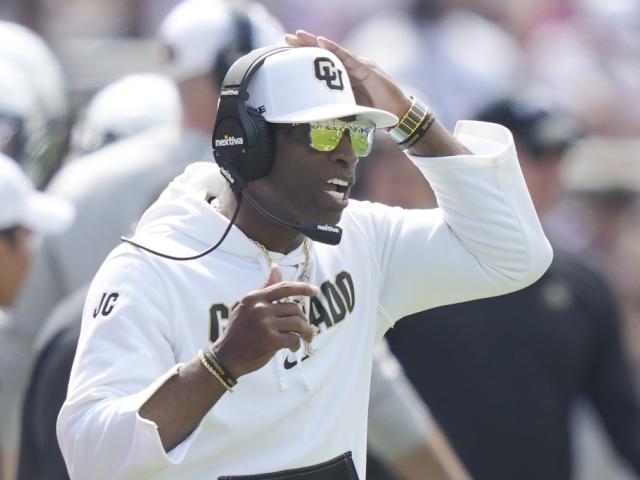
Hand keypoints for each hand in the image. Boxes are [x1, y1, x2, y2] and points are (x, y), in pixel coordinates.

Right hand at [213, 264, 319, 378]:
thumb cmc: (239, 331)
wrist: (225, 357)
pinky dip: (297, 344)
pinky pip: (294, 339)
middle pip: (295, 308)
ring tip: (305, 338)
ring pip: (298, 323)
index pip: (284, 287)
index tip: (316, 291)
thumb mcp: (247, 306)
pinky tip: (292, 348)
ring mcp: (265, 324)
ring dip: (305, 332)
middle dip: (303, 319)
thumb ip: (265, 289)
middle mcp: (260, 308)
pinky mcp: (270, 340)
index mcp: (254, 297)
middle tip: (304, 329)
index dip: (303, 288)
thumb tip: (276, 267)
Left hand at [285, 30, 410, 119]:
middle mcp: (352, 68)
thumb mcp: (349, 109)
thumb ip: (335, 106)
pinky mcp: (367, 69)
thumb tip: (315, 112)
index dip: (307, 57)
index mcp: (346, 77)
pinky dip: (335, 49)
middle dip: (306, 46)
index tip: (289, 52)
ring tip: (300, 36)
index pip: (324, 64)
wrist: (397, 115)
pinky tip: (322, 42)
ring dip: (316, 43)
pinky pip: (348, 58)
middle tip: (287, 38)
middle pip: (326, 54)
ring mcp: (360, 66)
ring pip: (334, 52)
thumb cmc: (375, 113)